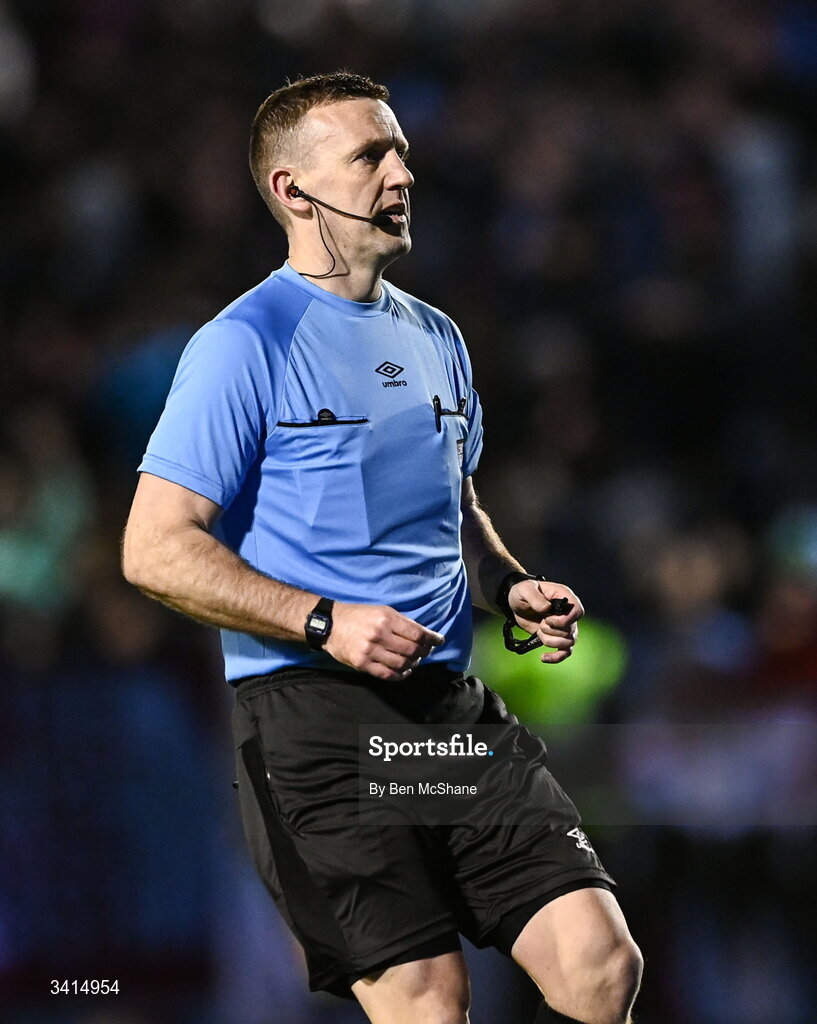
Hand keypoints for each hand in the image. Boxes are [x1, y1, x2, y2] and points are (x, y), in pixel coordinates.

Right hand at [325, 603, 444, 680]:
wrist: (330, 625)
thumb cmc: (358, 615)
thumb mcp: (381, 610)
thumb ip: (401, 621)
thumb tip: (423, 634)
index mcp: (386, 618)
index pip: (417, 633)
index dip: (432, 639)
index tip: (439, 641)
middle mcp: (379, 635)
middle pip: (412, 650)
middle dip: (424, 652)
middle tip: (426, 652)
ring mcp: (370, 651)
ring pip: (402, 664)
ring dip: (413, 664)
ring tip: (414, 660)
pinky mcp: (362, 664)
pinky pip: (387, 674)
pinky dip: (400, 675)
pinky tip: (404, 671)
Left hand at [507, 581, 582, 663]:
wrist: (517, 604)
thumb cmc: (523, 592)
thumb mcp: (525, 589)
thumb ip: (535, 597)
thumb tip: (546, 609)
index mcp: (565, 597)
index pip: (577, 612)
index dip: (564, 620)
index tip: (548, 619)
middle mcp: (568, 613)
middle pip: (570, 630)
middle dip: (550, 630)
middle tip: (540, 622)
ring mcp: (564, 627)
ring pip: (568, 643)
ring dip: (550, 641)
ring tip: (539, 632)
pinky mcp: (557, 638)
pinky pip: (565, 652)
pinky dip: (556, 657)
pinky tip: (543, 657)